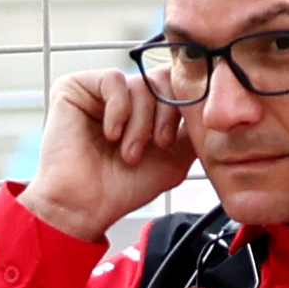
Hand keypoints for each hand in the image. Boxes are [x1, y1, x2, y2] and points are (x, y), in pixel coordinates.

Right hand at [25, 69, 189, 238]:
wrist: (84, 207)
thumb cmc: (122, 188)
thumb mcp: (175, 158)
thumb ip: (194, 129)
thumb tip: (214, 105)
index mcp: (144, 108)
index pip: (175, 86)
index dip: (181, 109)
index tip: (169, 142)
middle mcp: (122, 96)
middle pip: (162, 80)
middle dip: (164, 116)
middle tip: (154, 146)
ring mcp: (98, 91)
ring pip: (140, 83)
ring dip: (140, 123)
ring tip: (128, 152)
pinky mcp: (75, 87)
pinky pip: (114, 80)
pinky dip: (119, 110)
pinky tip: (111, 134)